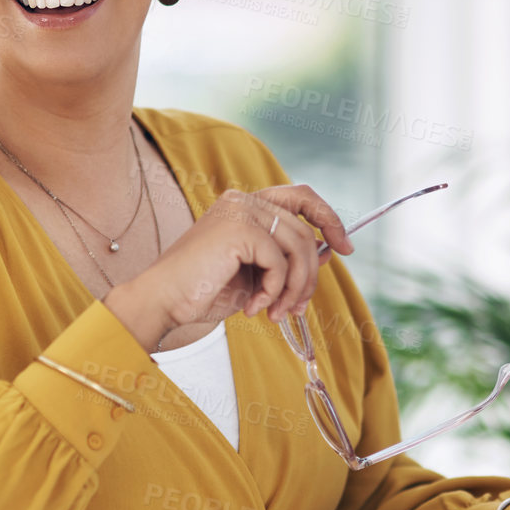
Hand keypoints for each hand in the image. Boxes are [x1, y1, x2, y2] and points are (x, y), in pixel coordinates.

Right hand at [103, 185, 353, 350]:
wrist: (164, 300)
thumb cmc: (202, 290)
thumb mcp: (256, 274)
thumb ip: (287, 258)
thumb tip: (328, 250)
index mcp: (245, 205)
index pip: (301, 197)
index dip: (329, 218)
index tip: (345, 247)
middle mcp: (243, 200)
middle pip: (304, 229)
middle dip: (310, 273)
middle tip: (299, 306)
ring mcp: (240, 211)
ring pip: (297, 246)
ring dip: (293, 288)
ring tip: (277, 312)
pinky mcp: (238, 229)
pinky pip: (279, 262)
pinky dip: (273, 290)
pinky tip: (254, 307)